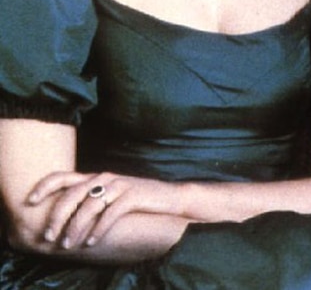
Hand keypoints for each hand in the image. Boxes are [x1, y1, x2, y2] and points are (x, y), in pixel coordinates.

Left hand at [27, 170, 183, 249]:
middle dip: (58, 216)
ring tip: (69, 244)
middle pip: (73, 193)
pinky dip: (99, 228)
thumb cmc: (135, 201)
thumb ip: (89, 201)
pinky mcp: (133, 194)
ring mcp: (119, 184)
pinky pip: (111, 213)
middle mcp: (104, 178)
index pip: (64, 176)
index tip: (30, 200)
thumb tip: (62, 221)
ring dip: (76, 227)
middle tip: (50, 237)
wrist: (169, 198)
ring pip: (89, 205)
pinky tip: (92, 241)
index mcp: (95, 177)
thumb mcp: (110, 197)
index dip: (45, 186)